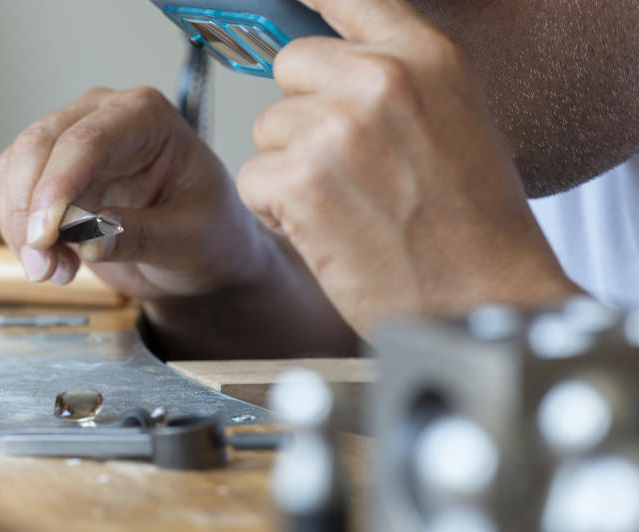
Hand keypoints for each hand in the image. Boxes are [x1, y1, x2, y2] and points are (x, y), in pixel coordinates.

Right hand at [0, 87, 268, 299]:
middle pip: (38, 148)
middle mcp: (104, 116)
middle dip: (30, 213)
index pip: (87, 140)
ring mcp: (72, 139)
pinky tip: (53, 263)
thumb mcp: (188, 243)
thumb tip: (88, 241)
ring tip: (56, 272)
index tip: (44, 236)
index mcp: (147, 117)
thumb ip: (141, 237)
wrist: (202, 255)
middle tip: (44, 268)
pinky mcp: (51, 172)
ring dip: (20, 226)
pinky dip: (18, 231)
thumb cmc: (209, 237)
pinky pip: (10, 191)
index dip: (57, 188)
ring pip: (14, 169)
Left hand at [237, 0, 577, 335]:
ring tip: (342, 204)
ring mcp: (336, 129)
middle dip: (303, 112)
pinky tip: (323, 229)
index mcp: (425, 56)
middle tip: (341, 163)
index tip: (287, 5)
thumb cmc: (475, 225)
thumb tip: (337, 62)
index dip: (312, 5)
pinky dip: (275, 208)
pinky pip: (253, 178)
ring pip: (267, 128)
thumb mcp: (456, 117)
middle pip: (291, 65)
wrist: (482, 298)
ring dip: (289, 166)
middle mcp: (379, 80)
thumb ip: (399, 79)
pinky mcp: (300, 183)